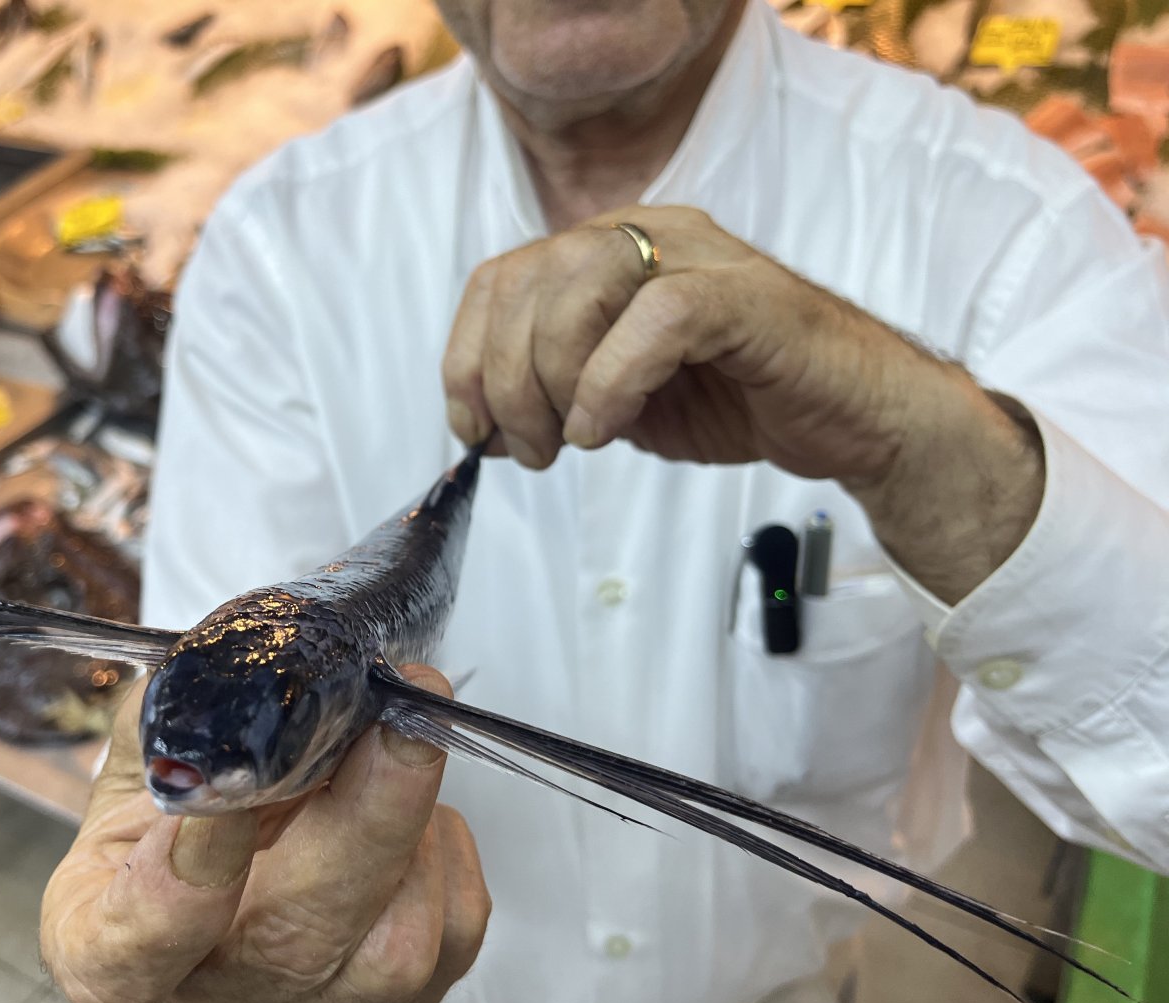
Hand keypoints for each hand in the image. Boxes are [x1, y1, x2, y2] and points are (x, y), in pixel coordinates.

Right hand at [40, 665, 490, 1002]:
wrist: (240, 809)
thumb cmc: (186, 784)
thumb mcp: (151, 738)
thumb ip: (180, 716)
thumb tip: (244, 676)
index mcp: (108, 938)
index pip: (130, 949)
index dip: (174, 893)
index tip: (219, 809)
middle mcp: (209, 990)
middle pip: (292, 943)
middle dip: (362, 820)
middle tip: (396, 719)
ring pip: (392, 949)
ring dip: (414, 828)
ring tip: (391, 755)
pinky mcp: (394, 997)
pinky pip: (452, 929)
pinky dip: (447, 848)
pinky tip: (412, 812)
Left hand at [442, 205, 939, 483]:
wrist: (855, 420)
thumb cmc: (739, 401)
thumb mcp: (620, 399)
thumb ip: (555, 390)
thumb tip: (479, 423)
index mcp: (612, 250)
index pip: (502, 278)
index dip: (466, 355)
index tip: (471, 427)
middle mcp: (651, 234)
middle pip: (529, 279)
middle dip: (505, 378)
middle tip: (531, 451)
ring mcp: (702, 256)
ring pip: (580, 282)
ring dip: (552, 378)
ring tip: (573, 442)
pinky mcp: (749, 295)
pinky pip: (659, 316)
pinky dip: (612, 379)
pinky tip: (606, 429)